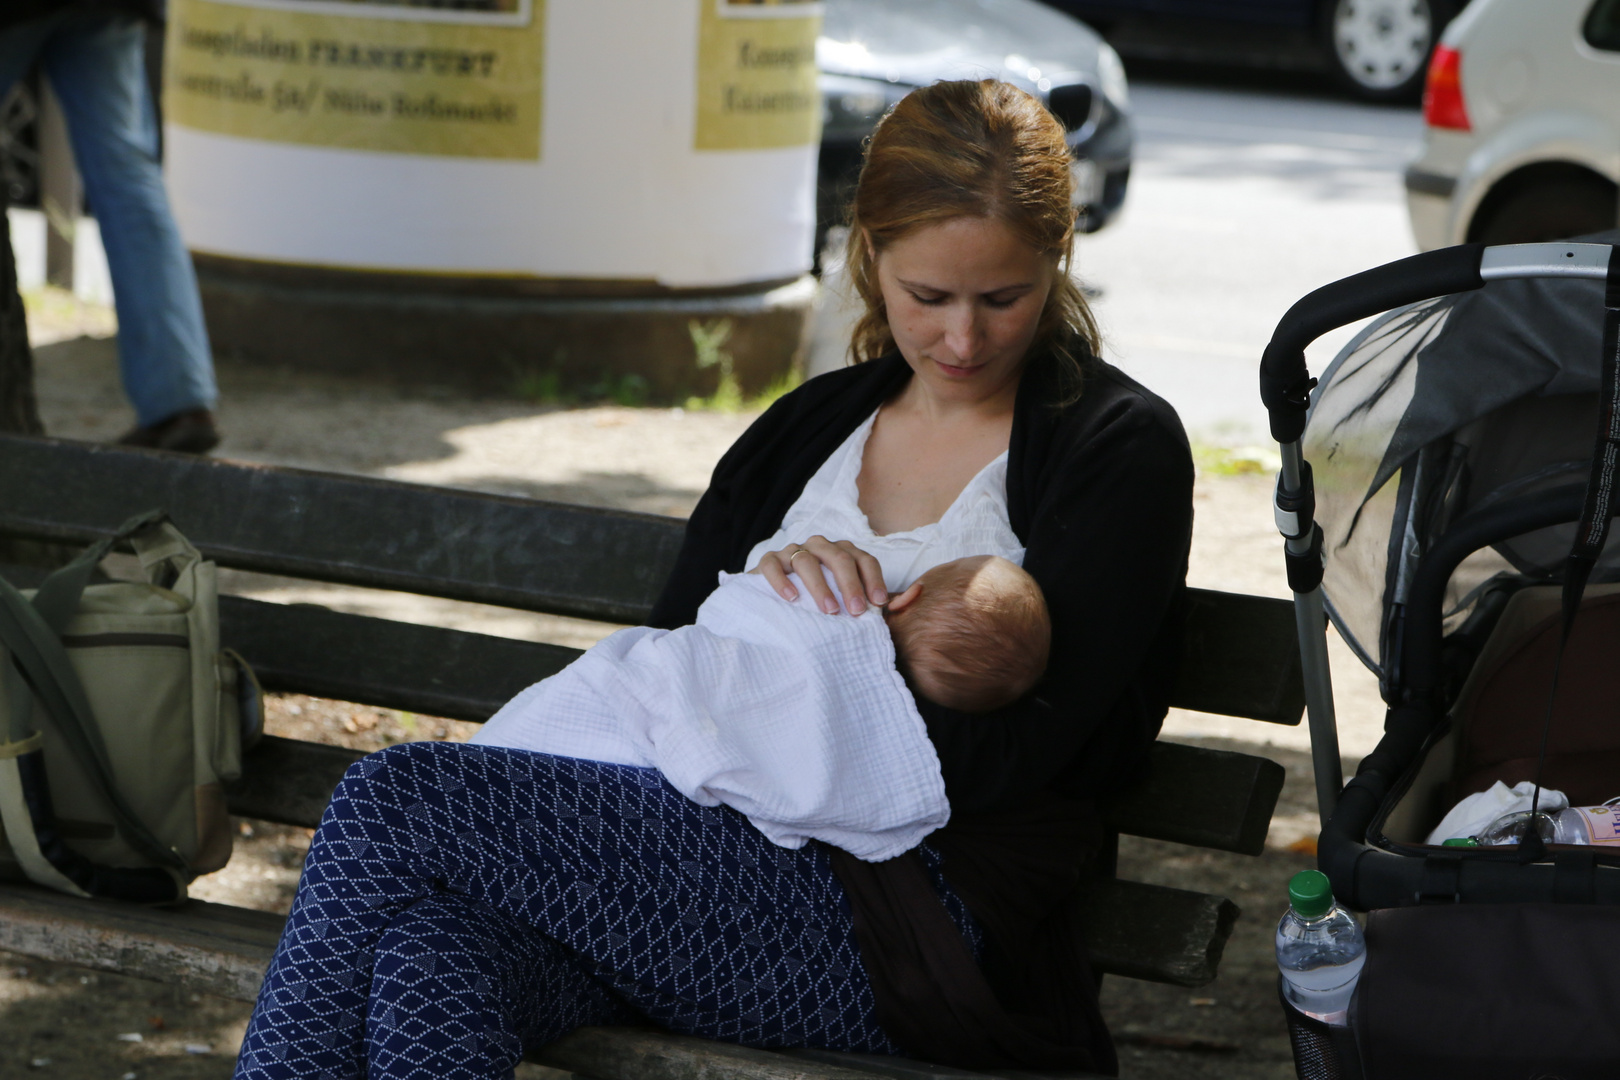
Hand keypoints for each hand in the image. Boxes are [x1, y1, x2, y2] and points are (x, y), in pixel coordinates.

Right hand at [749, 536, 888, 614]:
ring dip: (820, 586)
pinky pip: (773, 565)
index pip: (864, 559)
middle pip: (838, 557)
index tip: (878, 603)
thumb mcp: (851, 598)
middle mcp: (819, 546)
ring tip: (829, 610)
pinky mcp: (768, 560)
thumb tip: (915, 594)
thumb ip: (881, 598)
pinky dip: (782, 580)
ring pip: (807, 561)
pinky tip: (791, 598)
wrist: (777, 598)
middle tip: (856, 611)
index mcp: (842, 552)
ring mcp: (792, 551)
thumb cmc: (821, 599)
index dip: (873, 579)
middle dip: (850, 585)